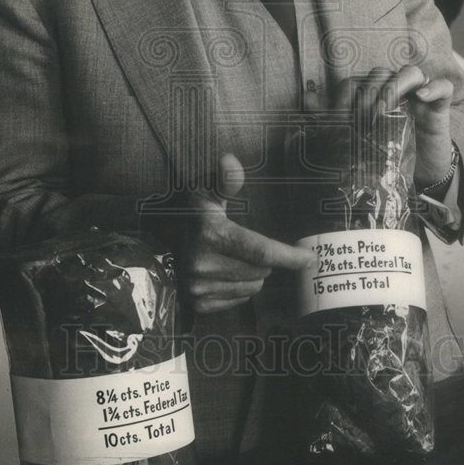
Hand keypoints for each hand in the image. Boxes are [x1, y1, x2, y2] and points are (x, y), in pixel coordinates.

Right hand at [182, 152, 316, 313]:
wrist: (153, 244)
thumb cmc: (186, 213)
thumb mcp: (204, 192)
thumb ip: (224, 180)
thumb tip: (230, 160)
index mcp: (212, 234)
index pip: (261, 250)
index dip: (289, 256)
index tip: (310, 259)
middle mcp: (205, 264)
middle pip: (261, 270)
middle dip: (265, 260)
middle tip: (250, 246)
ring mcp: (200, 287)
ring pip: (251, 287)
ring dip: (252, 274)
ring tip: (235, 258)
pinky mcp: (198, 304)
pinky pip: (237, 300)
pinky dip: (238, 288)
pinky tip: (225, 273)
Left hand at [334, 66, 453, 189]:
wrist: (419, 179)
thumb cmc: (385, 155)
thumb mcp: (357, 139)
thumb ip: (332, 118)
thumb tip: (306, 98)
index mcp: (375, 96)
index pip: (361, 79)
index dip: (350, 91)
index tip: (343, 115)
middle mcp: (397, 92)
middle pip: (382, 73)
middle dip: (369, 90)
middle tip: (364, 116)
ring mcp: (420, 98)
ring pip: (411, 72)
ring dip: (394, 86)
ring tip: (385, 109)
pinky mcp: (440, 108)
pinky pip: (444, 86)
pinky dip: (434, 87)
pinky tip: (423, 96)